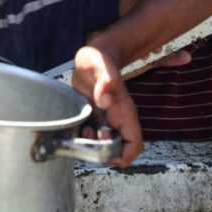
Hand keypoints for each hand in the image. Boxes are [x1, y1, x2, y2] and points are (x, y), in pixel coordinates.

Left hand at [72, 45, 142, 166]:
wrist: (91, 57)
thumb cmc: (99, 59)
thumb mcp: (101, 67)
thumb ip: (106, 82)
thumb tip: (105, 101)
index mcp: (125, 112)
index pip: (134, 145)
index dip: (123, 155)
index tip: (105, 148)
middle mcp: (117, 120)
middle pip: (118, 150)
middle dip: (102, 150)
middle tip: (89, 135)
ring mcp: (106, 120)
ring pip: (104, 146)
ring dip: (91, 145)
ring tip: (83, 130)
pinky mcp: (94, 119)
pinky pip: (91, 137)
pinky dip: (83, 138)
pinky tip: (76, 126)